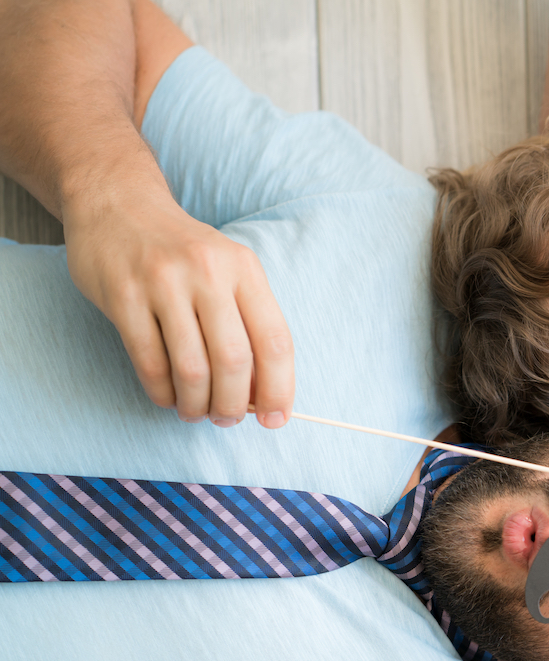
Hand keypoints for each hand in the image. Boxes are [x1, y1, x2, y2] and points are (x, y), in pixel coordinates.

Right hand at [62, 184, 293, 428]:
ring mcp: (163, 282)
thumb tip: (263, 394)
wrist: (118, 203)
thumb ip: (247, 324)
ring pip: (191, 368)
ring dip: (196, 404)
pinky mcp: (123, 295)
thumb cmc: (185, 251)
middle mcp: (208, 272)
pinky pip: (149, 361)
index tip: (276, 419)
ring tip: (196, 412)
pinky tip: (168, 397)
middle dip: (234, 404)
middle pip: (234, 361)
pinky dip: (162, 391)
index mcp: (245, 269)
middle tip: (227, 418)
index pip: (274, 341)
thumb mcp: (228, 271)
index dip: (280, 388)